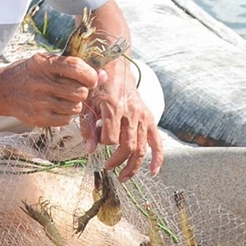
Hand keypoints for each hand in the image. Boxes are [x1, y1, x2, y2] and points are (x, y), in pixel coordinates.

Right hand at [0, 52, 99, 126]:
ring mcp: (38, 103)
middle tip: (76, 90)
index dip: (90, 75)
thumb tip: (104, 76)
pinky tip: (58, 107)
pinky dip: (67, 115)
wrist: (2, 90)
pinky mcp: (38, 119)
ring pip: (75, 108)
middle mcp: (40, 83)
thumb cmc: (31, 73)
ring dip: (76, 104)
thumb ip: (75, 68)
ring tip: (66, 99)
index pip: (76, 68)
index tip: (91, 78)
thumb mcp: (48, 62)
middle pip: (79, 92)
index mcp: (43, 64)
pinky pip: (66, 120)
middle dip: (83, 91)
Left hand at [84, 58, 163, 179]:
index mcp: (114, 108)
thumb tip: (90, 150)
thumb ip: (88, 126)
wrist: (116, 69)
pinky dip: (157, 157)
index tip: (97, 144)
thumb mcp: (87, 103)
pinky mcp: (149, 118)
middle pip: (127, 146)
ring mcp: (143, 116)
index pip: (110, 138)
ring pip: (142, 148)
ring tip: (123, 177)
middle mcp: (131, 113)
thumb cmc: (98, 87)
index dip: (103, 145)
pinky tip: (153, 171)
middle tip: (107, 167)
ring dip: (133, 166)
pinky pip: (157, 141)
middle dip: (117, 161)